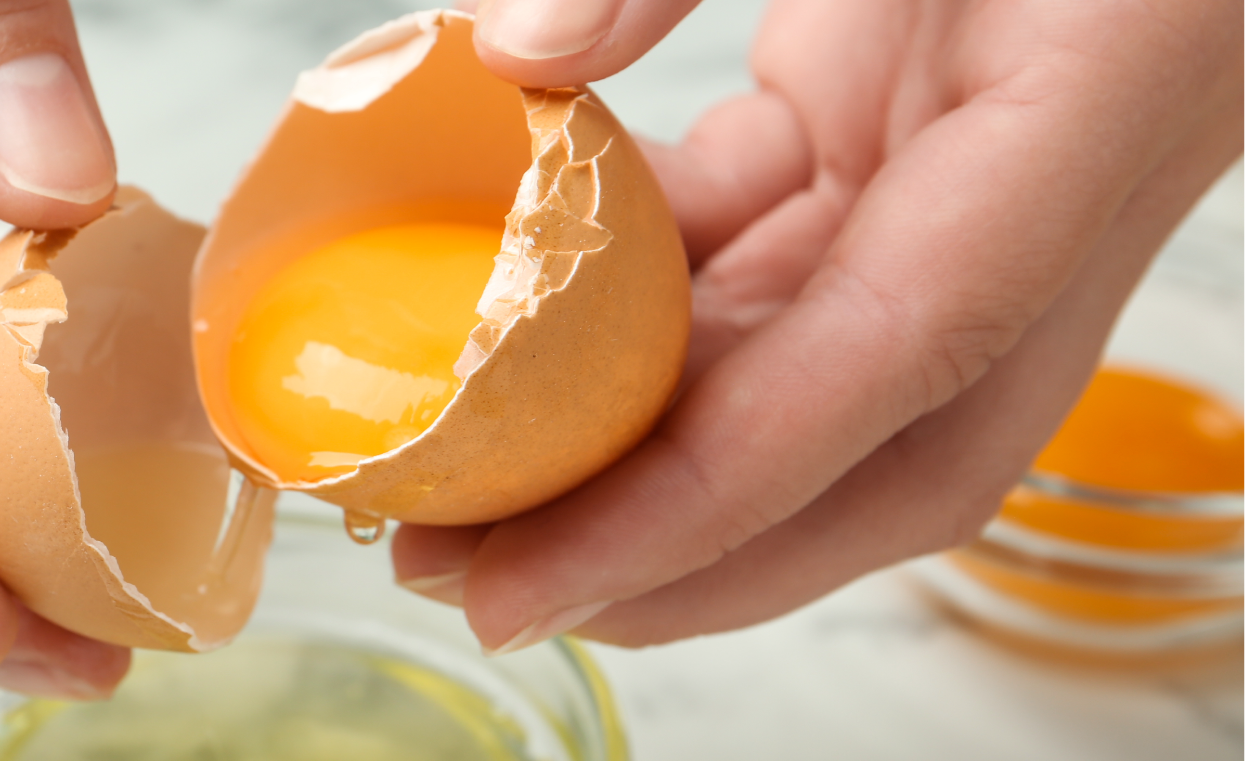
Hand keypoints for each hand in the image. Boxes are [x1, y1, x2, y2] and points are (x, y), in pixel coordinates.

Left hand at [401, 0, 1243, 650]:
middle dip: (683, 549)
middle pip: (882, 448)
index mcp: (1095, 97)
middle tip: (479, 579)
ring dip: (658, 452)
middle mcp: (1057, 176)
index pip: (901, 357)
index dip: (714, 499)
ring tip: (479, 488)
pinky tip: (539, 331)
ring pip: (829, 379)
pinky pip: (790, 268)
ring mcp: (992, 169)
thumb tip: (508, 60)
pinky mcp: (921, 133)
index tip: (538, 581)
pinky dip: (665, 317)